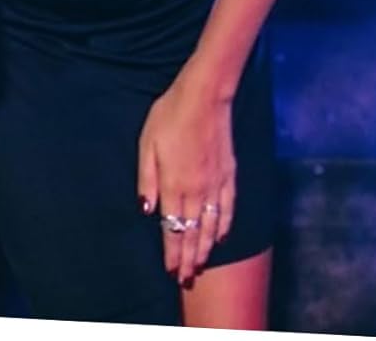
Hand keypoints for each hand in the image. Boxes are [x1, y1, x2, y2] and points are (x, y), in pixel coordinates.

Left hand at [137, 70, 237, 286]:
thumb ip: (147, 178)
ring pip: (211, 227)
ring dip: (205, 249)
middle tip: (185, 279)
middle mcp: (197, 190)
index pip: (173, 227)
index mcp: (174, 183)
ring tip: (200, 266)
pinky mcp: (229, 176)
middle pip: (193, 233)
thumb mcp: (147, 143)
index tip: (171, 270)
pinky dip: (224, 227)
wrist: (204, 97)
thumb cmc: (169, 116)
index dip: (172, 251)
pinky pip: (228, 210)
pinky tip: (220, 238)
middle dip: (189, 258)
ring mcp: (216, 185)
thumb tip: (146, 210)